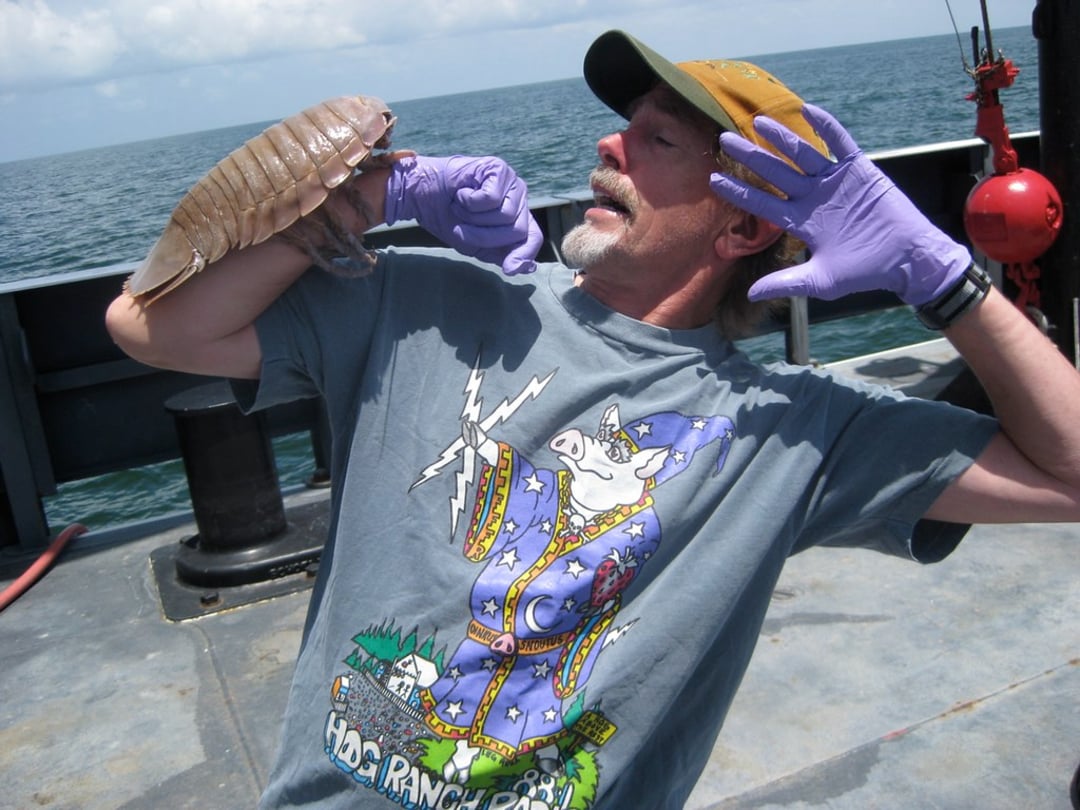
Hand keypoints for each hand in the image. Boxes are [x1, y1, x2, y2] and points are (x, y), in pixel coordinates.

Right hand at [385, 155, 541, 274]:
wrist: (421, 196)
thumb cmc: (448, 218)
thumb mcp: (475, 245)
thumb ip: (501, 255)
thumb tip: (529, 266)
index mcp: (517, 217)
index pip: (533, 238)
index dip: (523, 255)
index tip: (508, 269)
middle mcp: (519, 198)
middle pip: (517, 231)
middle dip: (485, 235)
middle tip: (465, 222)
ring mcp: (511, 182)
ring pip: (505, 216)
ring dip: (474, 217)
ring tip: (462, 206)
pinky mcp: (498, 169)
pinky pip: (492, 199)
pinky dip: (470, 201)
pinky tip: (462, 193)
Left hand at [709, 104, 970, 304]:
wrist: (906, 259)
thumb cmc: (864, 272)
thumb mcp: (820, 281)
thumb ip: (786, 283)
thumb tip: (750, 294)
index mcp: (801, 221)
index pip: (762, 203)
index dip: (738, 192)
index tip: (713, 180)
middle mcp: (813, 197)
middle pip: (775, 173)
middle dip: (751, 157)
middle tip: (724, 140)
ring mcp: (835, 181)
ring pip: (803, 154)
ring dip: (781, 138)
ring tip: (758, 121)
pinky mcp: (859, 170)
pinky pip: (840, 144)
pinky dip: (826, 127)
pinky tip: (808, 111)